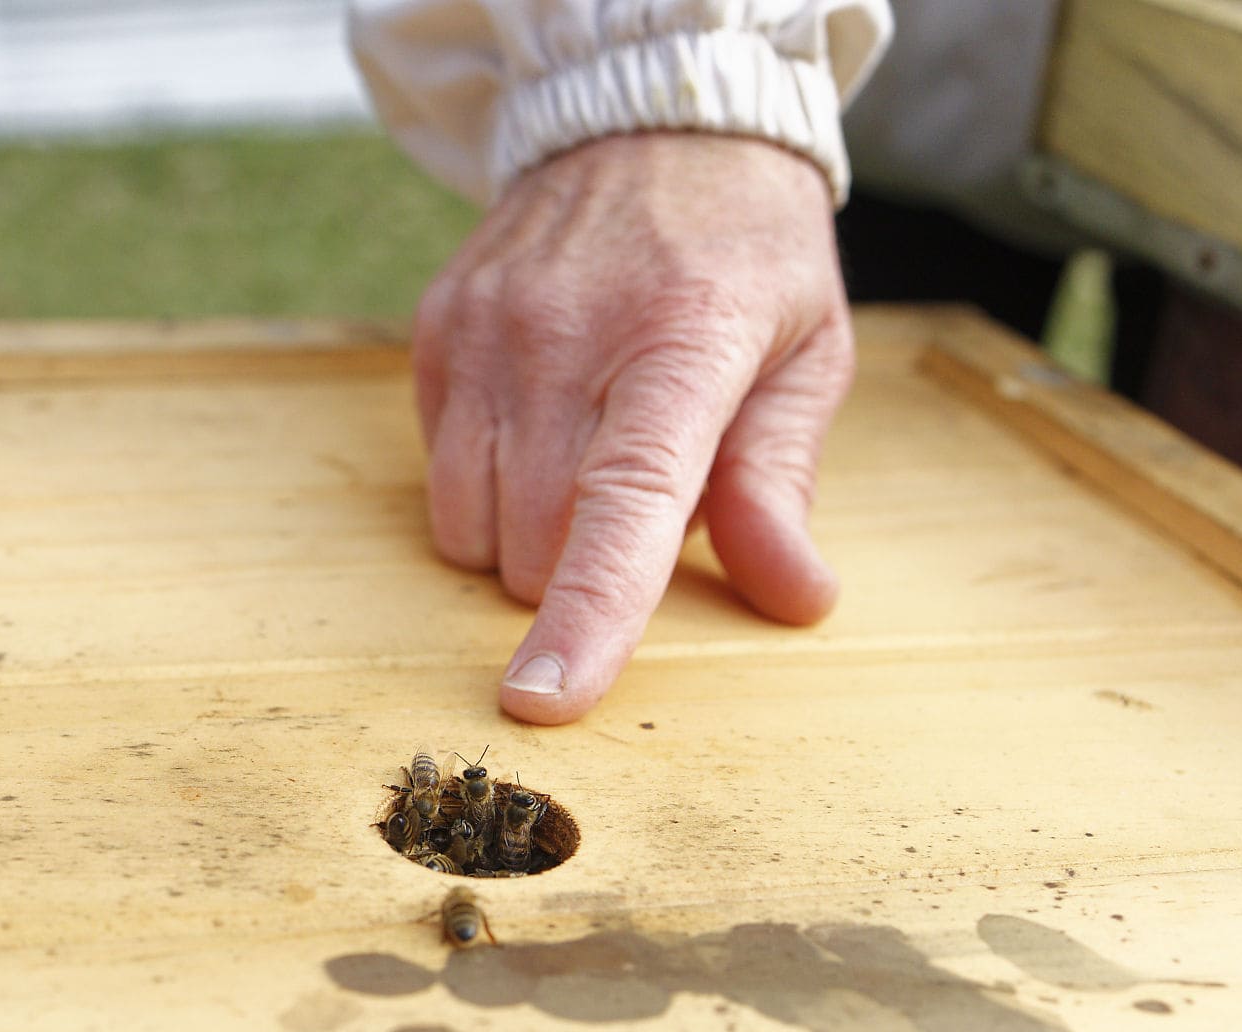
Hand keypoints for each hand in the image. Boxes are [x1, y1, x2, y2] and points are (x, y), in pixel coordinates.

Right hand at [413, 132, 854, 723]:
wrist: (645, 121)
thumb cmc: (743, 253)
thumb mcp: (807, 352)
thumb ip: (782, 481)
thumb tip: (794, 598)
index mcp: (682, 343)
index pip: (623, 505)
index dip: (586, 615)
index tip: (543, 700)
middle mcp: (566, 336)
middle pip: (536, 546)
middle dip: (585, 569)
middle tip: (643, 491)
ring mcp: (486, 331)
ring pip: (472, 531)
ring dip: (528, 538)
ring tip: (586, 453)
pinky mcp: (435, 331)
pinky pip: (438, 481)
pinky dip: (486, 489)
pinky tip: (539, 420)